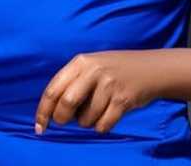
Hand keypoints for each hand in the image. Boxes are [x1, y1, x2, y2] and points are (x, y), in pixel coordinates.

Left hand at [33, 50, 158, 134]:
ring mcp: (109, 85)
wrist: (150, 69)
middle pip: (66, 104)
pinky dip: (101, 126)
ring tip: (96, 110)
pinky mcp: (123, 100)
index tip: (39, 128)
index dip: (43, 112)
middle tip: (67, 120)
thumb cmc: (114, 70)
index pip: (53, 90)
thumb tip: (50, 111)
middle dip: (62, 118)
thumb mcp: (91, 65)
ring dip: (87, 122)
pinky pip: (103, 125)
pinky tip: (108, 115)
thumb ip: (71, 82)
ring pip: (86, 119)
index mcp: (80, 62)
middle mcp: (94, 71)